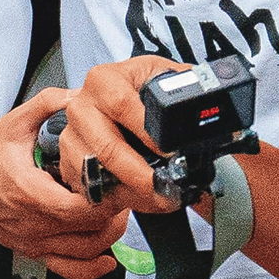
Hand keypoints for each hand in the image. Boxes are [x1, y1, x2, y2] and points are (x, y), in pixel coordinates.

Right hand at [0, 87, 130, 274]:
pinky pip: (65, 269)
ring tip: (118, 213)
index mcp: (30, 193)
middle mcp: (32, 223)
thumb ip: (49, 103)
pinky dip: (90, 269)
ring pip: (83, 252)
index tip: (121, 182)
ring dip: (108, 236)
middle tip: (127, 192)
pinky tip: (107, 260)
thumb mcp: (16, 122)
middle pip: (88, 231)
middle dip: (115, 213)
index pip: (80, 208)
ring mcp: (32, 241)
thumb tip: (80, 94)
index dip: (108, 199)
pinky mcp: (31, 250)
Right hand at [55, 57, 194, 222]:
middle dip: (139, 176)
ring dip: (129, 193)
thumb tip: (211, 103)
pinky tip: (135, 197)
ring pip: (95, 174)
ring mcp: (71, 135)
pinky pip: (87, 188)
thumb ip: (187, 87)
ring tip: (157, 198)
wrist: (116, 102)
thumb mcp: (163, 78)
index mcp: (104, 80)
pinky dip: (113, 200)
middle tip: (163, 190)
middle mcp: (82, 106)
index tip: (170, 155)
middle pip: (108, 148)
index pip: (123, 106)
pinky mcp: (67, 161)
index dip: (148, 134)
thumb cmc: (141, 91)